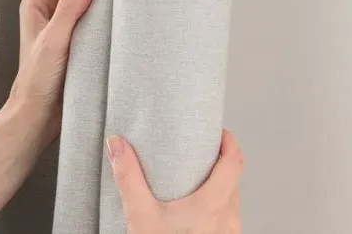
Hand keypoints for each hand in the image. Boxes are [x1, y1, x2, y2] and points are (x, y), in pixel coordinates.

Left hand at [8, 0, 97, 146]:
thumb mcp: (54, 40)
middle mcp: (49, 8)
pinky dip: (102, 2)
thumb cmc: (37, 81)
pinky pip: (90, 11)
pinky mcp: (76, 37)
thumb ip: (70, 8)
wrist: (38, 116)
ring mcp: (63, 22)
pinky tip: (119, 0)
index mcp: (36, 2)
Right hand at [107, 129, 243, 233]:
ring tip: (196, 178)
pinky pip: (228, 218)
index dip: (230, 141)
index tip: (219, 131)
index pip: (235, 162)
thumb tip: (117, 143)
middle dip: (220, 161)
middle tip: (201, 150)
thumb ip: (128, 176)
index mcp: (213, 204)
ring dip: (219, 185)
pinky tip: (195, 210)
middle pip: (234, 179)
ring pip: (232, 200)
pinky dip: (217, 206)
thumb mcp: (140, 215)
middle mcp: (228, 219)